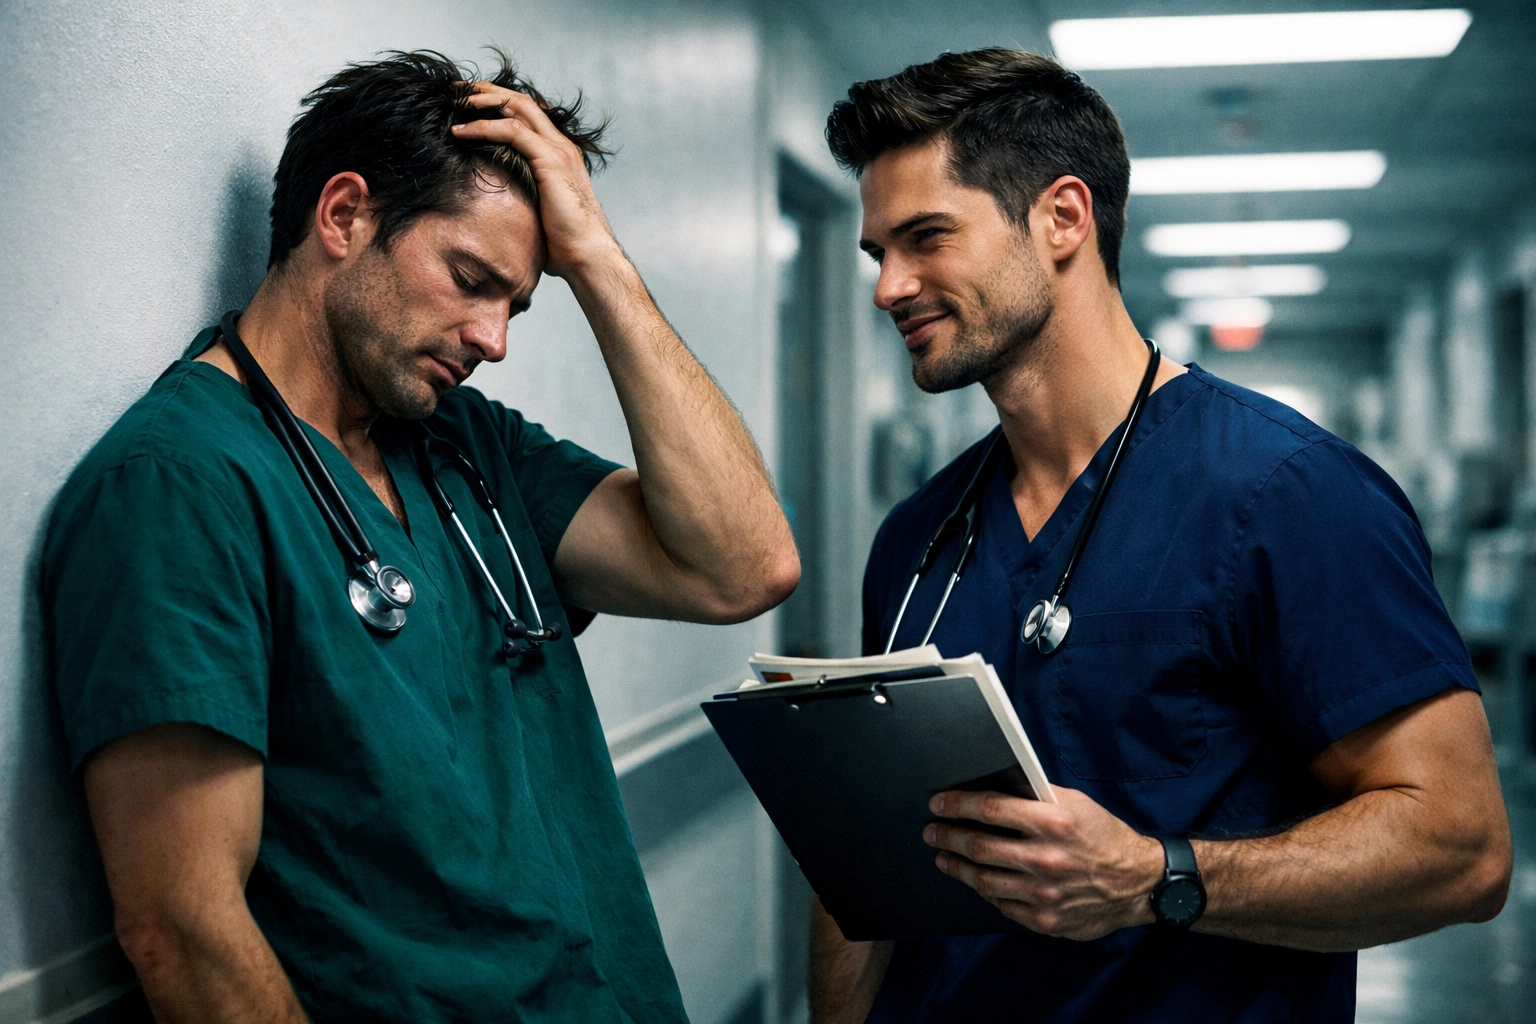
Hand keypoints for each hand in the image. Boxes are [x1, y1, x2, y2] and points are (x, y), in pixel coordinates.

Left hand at [451, 82, 620, 278]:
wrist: (587, 256)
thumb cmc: (564, 245)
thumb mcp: (537, 213)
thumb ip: (522, 198)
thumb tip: (494, 208)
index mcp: (560, 155)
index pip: (528, 115)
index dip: (500, 104)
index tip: (471, 104)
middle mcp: (561, 145)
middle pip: (521, 102)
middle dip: (488, 91)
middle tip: (458, 90)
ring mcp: (558, 150)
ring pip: (516, 108)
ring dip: (483, 101)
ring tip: (456, 101)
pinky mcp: (550, 160)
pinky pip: (511, 131)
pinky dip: (483, 127)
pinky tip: (460, 131)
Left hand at [923, 786, 1163, 939]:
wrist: (1139, 884)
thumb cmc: (1105, 837)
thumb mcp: (1075, 803)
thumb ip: (1035, 794)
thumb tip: (994, 782)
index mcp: (1055, 822)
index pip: (991, 808)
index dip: (958, 804)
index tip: (938, 803)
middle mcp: (1047, 859)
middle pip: (980, 846)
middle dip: (948, 835)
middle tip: (932, 830)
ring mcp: (1045, 894)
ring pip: (984, 880)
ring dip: (957, 866)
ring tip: (943, 856)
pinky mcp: (1046, 921)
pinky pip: (1002, 905)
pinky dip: (984, 891)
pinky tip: (975, 881)